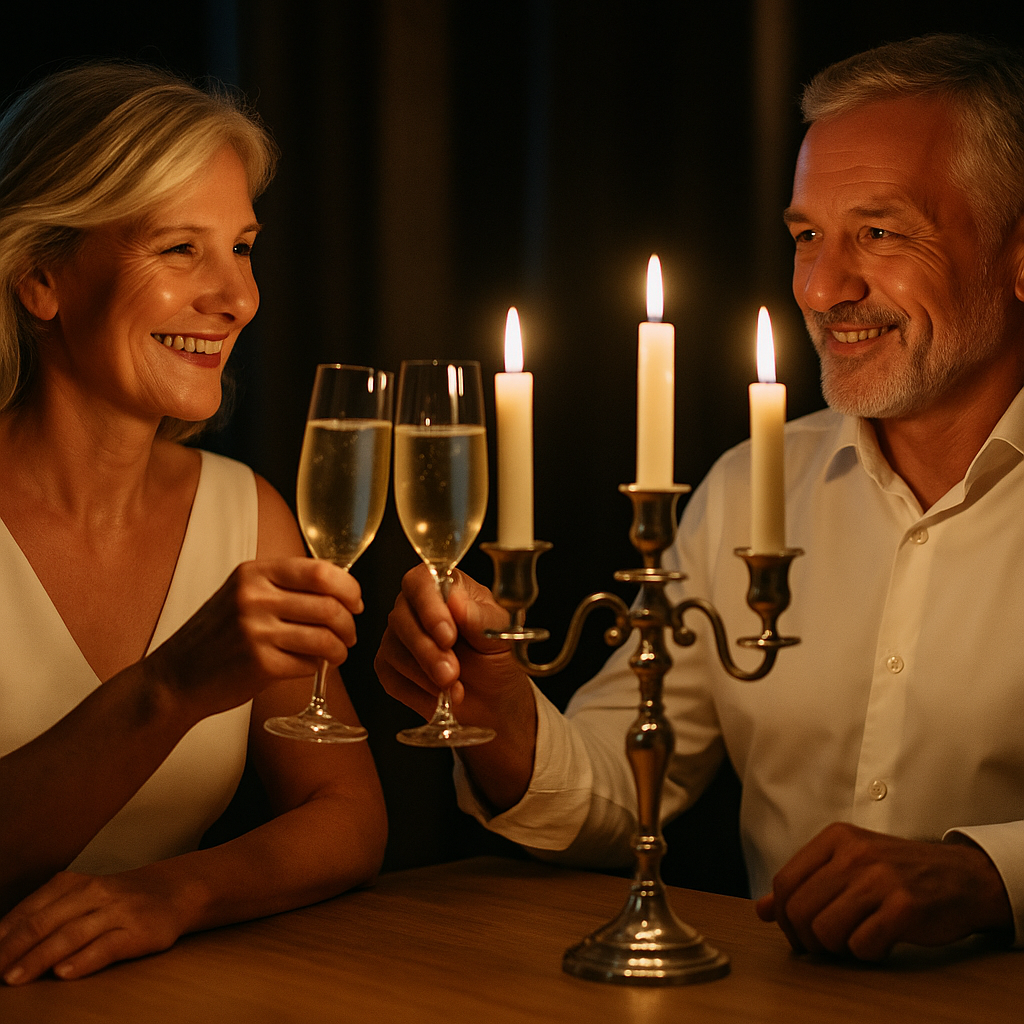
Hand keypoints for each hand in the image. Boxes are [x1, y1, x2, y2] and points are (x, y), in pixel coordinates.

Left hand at [0, 869, 184, 983]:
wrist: (173, 892)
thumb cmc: (118, 900)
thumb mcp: (82, 895)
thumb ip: (48, 914)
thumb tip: (2, 943)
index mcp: (74, 884)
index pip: (29, 910)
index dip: (2, 936)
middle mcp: (94, 893)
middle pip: (46, 922)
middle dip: (13, 949)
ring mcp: (117, 911)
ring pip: (72, 934)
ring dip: (39, 957)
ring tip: (16, 977)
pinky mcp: (138, 931)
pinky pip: (107, 946)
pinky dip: (83, 960)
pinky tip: (64, 973)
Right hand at [152, 558, 362, 720]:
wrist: (175, 677)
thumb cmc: (217, 636)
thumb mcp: (242, 594)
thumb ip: (283, 585)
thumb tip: (341, 589)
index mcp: (254, 573)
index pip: (320, 572)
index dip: (348, 588)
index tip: (355, 602)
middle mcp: (254, 597)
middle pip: (330, 606)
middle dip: (349, 623)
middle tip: (349, 634)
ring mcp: (255, 631)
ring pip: (325, 637)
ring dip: (340, 649)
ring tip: (337, 653)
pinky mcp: (260, 664)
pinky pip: (309, 663)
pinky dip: (318, 667)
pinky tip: (311, 666)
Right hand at [375, 565, 537, 808]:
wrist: (495, 715)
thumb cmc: (501, 669)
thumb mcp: (502, 639)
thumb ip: (482, 616)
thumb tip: (457, 599)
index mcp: (448, 589)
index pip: (422, 578)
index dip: (428, 602)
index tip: (449, 630)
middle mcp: (419, 609)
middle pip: (401, 614)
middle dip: (427, 647)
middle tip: (452, 672)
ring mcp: (399, 639)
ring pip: (392, 647)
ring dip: (424, 673)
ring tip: (456, 690)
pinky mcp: (389, 669)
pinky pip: (388, 675)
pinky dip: (414, 691)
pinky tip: (440, 700)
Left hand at [755, 822, 1012, 959]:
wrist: (961, 876)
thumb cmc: (897, 872)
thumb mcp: (848, 863)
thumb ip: (805, 883)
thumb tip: (762, 909)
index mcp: (835, 838)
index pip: (785, 881)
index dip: (783, 916)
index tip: (797, 933)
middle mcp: (853, 853)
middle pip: (800, 909)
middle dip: (806, 938)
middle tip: (824, 946)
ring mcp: (879, 878)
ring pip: (826, 929)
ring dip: (835, 949)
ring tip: (851, 942)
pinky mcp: (904, 907)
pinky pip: (861, 945)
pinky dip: (865, 954)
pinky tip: (878, 942)